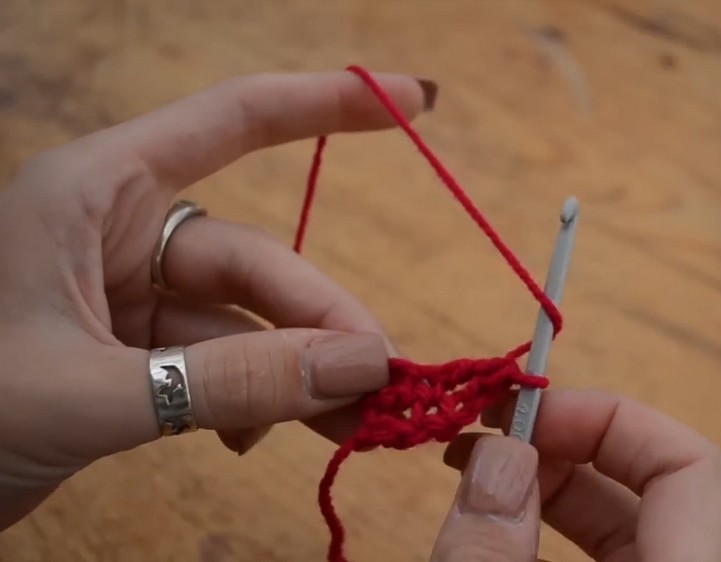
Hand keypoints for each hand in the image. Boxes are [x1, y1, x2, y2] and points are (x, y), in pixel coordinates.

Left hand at [0, 69, 434, 528]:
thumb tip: (361, 365)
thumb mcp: (91, 395)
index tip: (414, 101)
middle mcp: (117, 231)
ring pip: (245, 323)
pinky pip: (218, 366)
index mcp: (94, 193)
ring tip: (352, 425)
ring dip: (299, 375)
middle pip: (255, 262)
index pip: (232, 120)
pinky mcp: (131, 354)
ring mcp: (127, 296)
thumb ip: (228, 382)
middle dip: (320, 324)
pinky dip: (249, 403)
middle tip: (381, 383)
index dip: (327, 104)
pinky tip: (253, 440)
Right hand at [429, 389, 720, 560]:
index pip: (691, 465)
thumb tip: (499, 455)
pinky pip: (604, 554)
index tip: (522, 413)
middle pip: (653, 484)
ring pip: (622, 521)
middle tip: (484, 432)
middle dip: (564, 442)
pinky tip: (495, 517)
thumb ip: (491, 556)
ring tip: (471, 466)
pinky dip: (546, 525)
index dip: (610, 418)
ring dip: (548, 481)